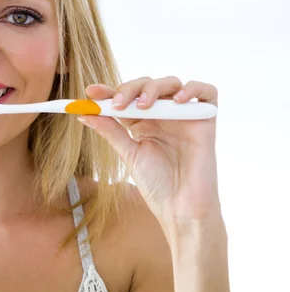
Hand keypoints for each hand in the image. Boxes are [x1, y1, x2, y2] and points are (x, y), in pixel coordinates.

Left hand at [78, 77, 220, 226]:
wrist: (181, 208)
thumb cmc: (156, 184)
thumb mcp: (128, 153)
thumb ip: (110, 131)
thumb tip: (85, 113)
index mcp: (141, 122)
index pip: (125, 98)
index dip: (108, 91)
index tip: (90, 92)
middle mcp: (162, 115)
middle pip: (146, 85)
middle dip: (129, 89)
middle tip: (117, 103)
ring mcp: (183, 115)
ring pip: (171, 83)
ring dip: (154, 88)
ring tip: (143, 105)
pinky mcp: (206, 120)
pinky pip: (207, 92)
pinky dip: (194, 89)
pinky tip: (179, 100)